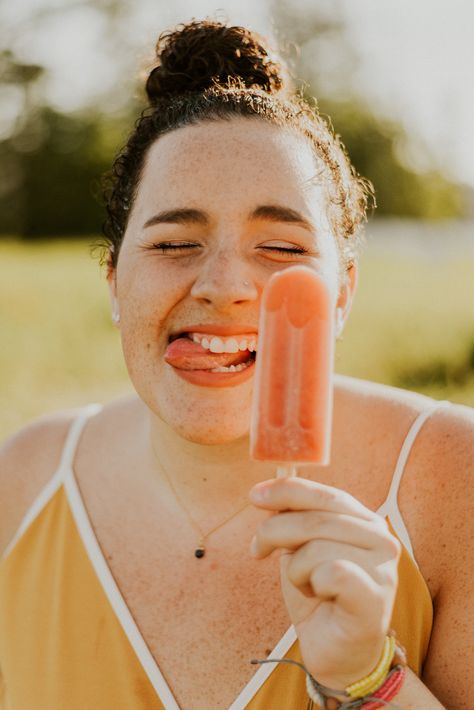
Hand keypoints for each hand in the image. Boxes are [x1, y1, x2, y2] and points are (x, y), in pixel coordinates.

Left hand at [249, 477, 400, 688]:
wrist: (337, 654)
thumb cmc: (319, 597)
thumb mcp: (300, 549)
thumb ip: (293, 519)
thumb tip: (265, 493)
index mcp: (366, 521)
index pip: (326, 494)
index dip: (288, 490)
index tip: (255, 495)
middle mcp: (382, 539)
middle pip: (315, 519)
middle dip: (274, 531)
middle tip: (258, 549)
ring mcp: (383, 568)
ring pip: (316, 547)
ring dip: (295, 568)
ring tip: (304, 584)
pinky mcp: (374, 597)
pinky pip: (329, 572)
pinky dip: (311, 582)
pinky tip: (318, 595)